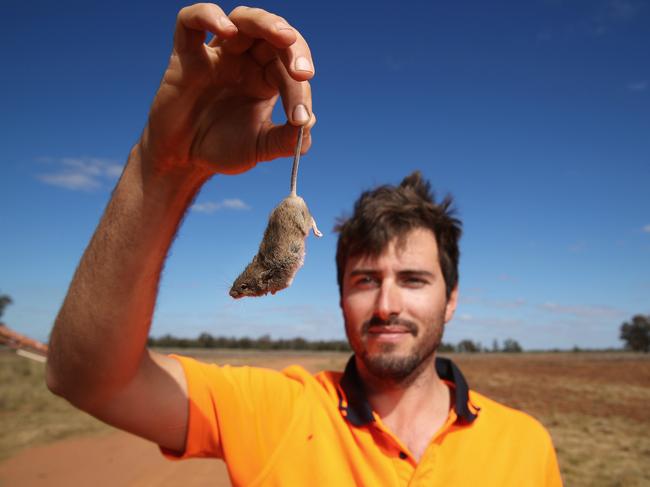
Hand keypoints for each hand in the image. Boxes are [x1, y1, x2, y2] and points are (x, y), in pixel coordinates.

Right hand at [140, 3, 315, 175]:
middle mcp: (245, 60)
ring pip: (243, 18)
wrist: (183, 159)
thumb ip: (287, 140)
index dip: (300, 90)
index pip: (290, 71)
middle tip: (303, 72)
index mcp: (267, 79)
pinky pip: (191, 20)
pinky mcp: (186, 54)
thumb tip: (308, 122)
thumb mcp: (260, 148)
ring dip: (266, 22)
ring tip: (285, 37)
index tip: (299, 118)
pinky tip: (227, 30)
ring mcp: (217, 54)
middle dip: (295, 48)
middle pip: (274, 35)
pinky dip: (208, 16)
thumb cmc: (222, 149)